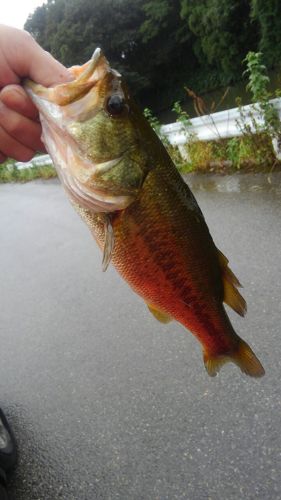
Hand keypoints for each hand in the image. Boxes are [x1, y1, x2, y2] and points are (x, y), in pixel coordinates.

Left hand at [0, 25, 69, 162]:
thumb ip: (53, 72)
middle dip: (19, 118)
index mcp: (46, 98)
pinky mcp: (1, 150)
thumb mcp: (23, 49)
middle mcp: (36, 120)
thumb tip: (77, 98)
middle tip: (2, 93)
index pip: (66, 122)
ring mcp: (17, 137)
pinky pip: (5, 157)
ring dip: (3, 127)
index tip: (16, 92)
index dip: (47, 114)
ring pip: (25, 152)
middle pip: (45, 141)